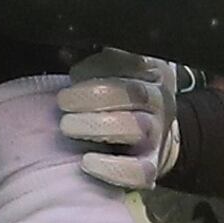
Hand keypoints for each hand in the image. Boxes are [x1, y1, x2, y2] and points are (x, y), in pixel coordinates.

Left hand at [57, 51, 185, 191]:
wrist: (154, 139)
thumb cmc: (121, 99)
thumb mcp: (115, 71)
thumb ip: (95, 61)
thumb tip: (65, 50)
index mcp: (151, 71)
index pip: (132, 60)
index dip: (101, 65)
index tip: (75, 72)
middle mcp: (159, 100)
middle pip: (134, 93)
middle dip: (94, 95)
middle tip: (64, 101)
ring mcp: (158, 135)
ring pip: (137, 128)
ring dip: (97, 126)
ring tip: (68, 126)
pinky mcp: (152, 167)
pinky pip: (139, 172)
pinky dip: (112, 169)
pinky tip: (87, 162)